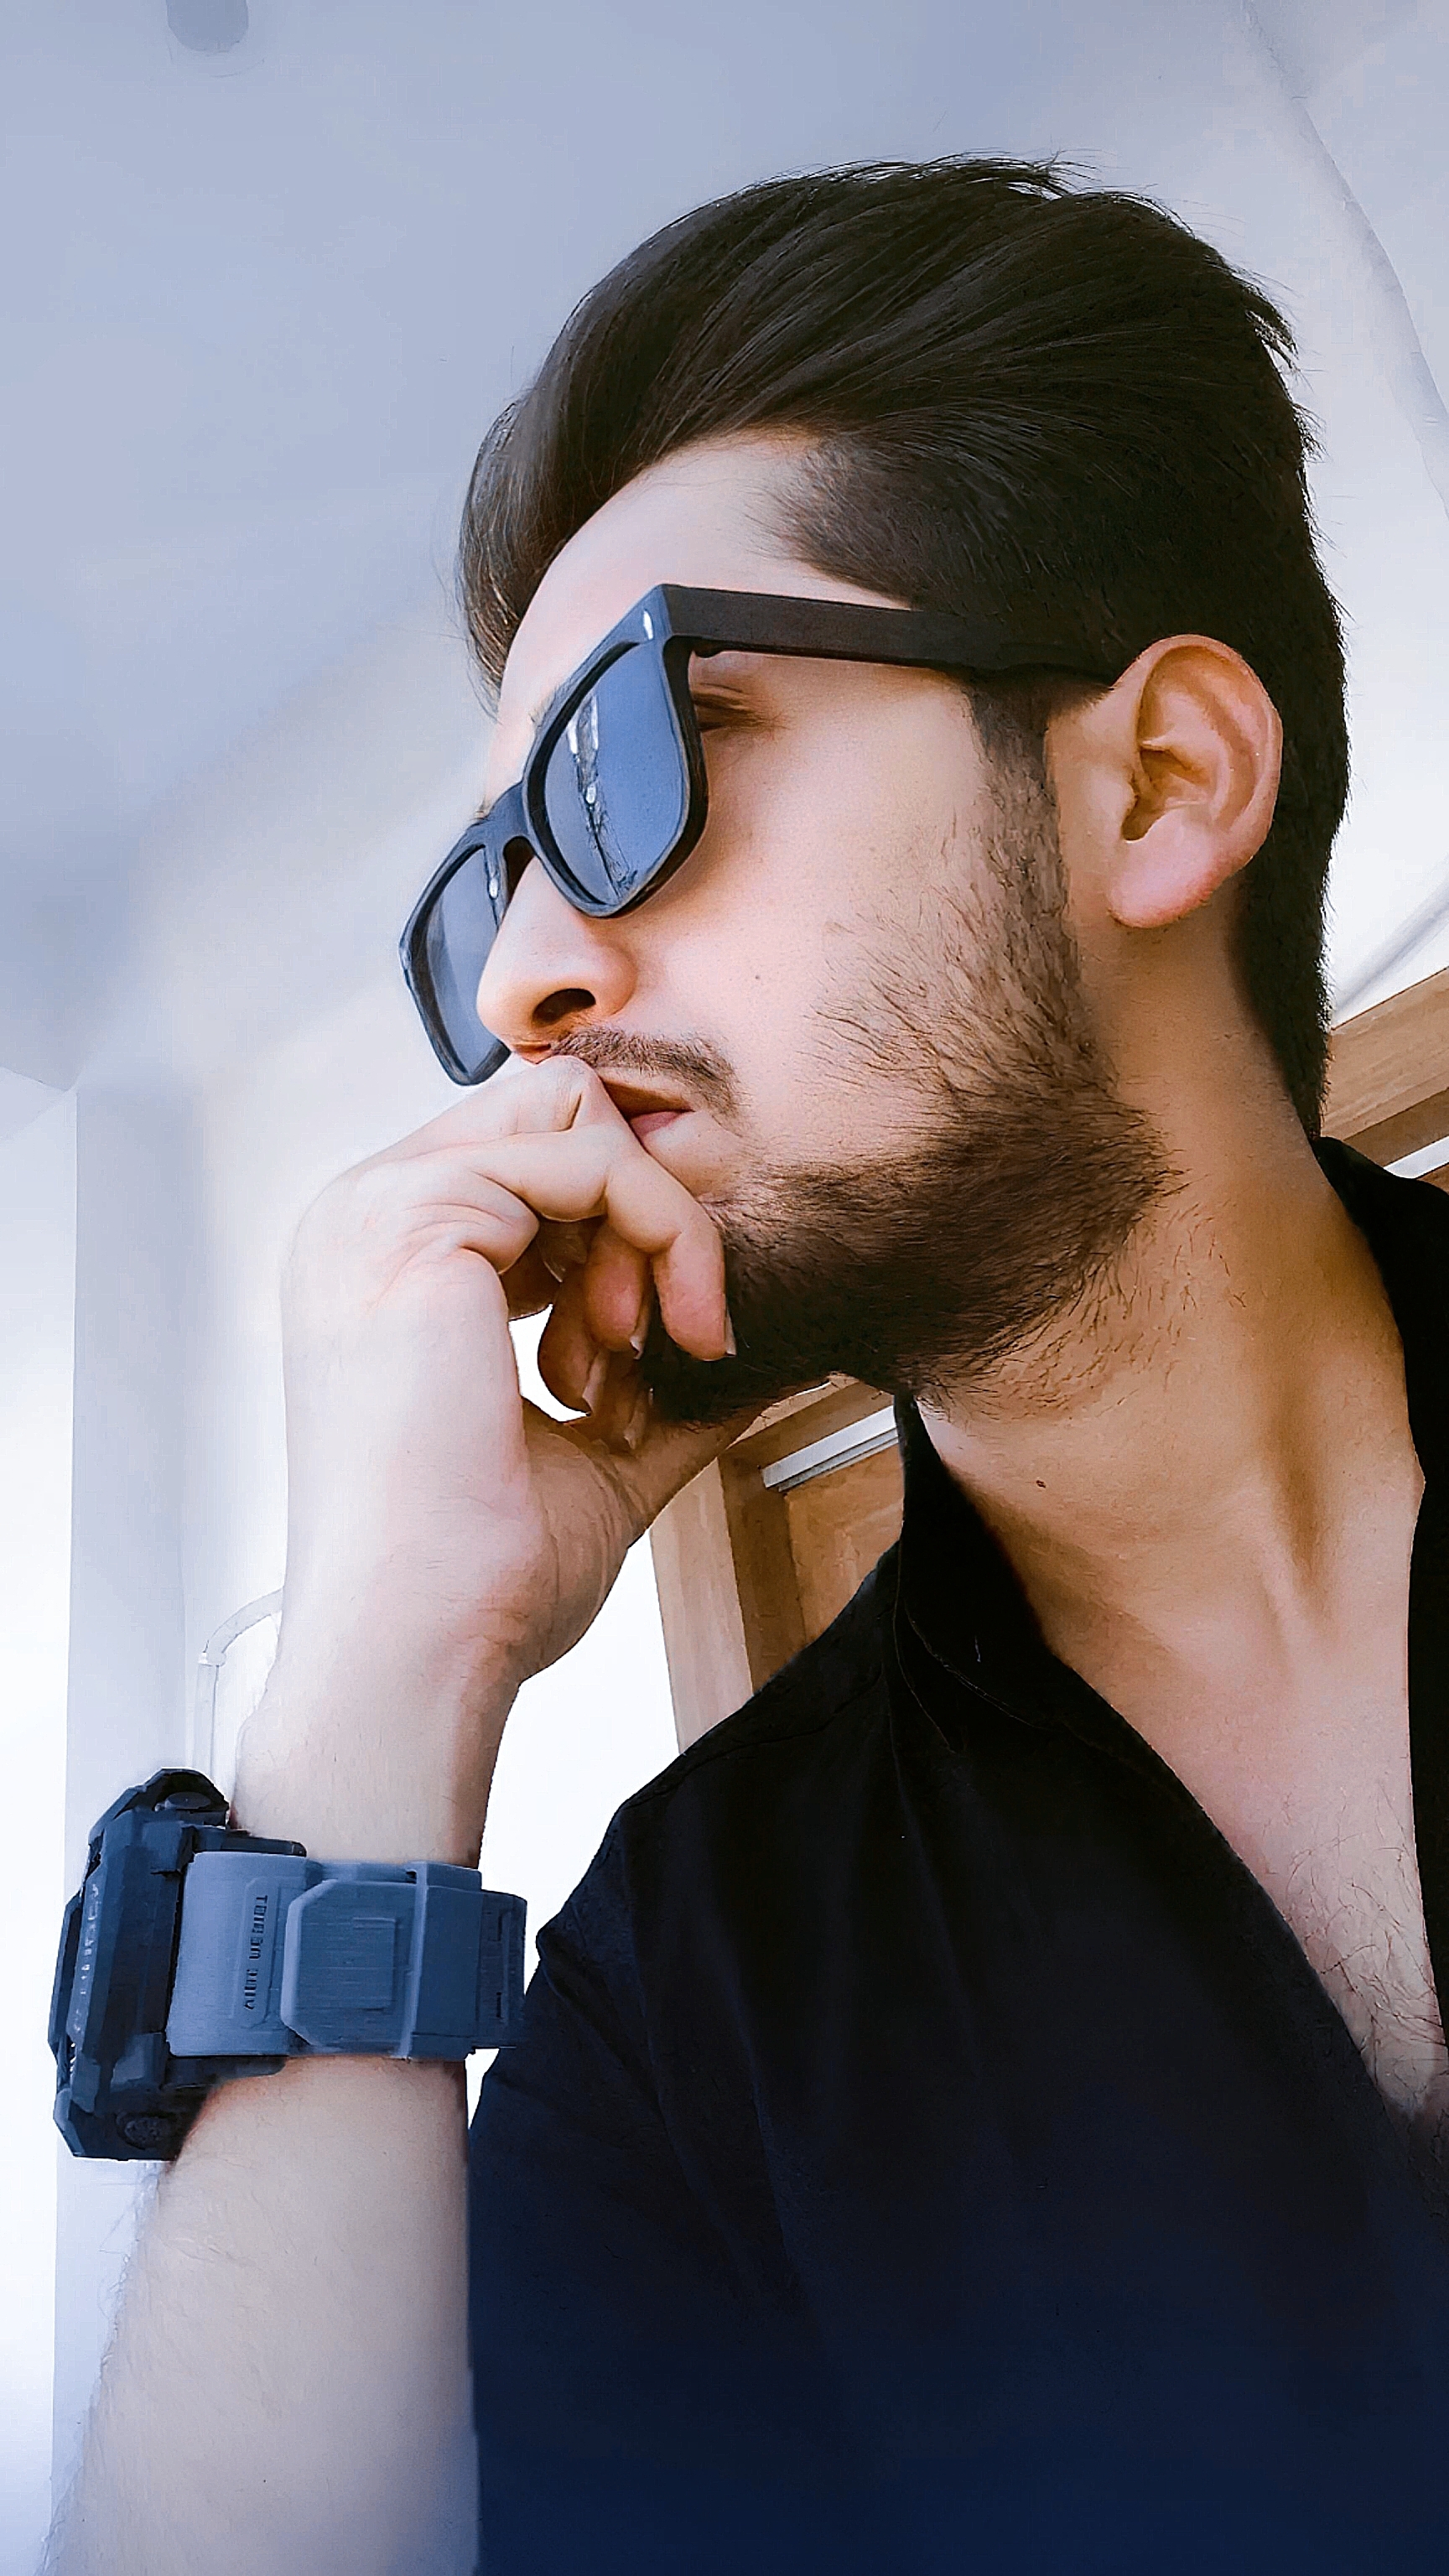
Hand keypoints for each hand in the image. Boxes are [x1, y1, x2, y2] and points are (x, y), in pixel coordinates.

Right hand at [236, 1057, 746, 1858]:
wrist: (423, 1643)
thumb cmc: (483, 1575)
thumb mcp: (600, 1452)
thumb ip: (671, 1385)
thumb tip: (775, 1354)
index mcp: (386, 1264)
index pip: (533, 1157)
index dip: (625, 1221)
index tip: (669, 1332)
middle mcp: (367, 1218)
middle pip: (556, 1112)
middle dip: (645, 1212)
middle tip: (664, 1335)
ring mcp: (380, 1209)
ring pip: (584, 1126)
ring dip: (652, 1235)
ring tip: (634, 1360)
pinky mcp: (418, 1216)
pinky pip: (592, 1158)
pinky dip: (657, 1237)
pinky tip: (642, 1344)